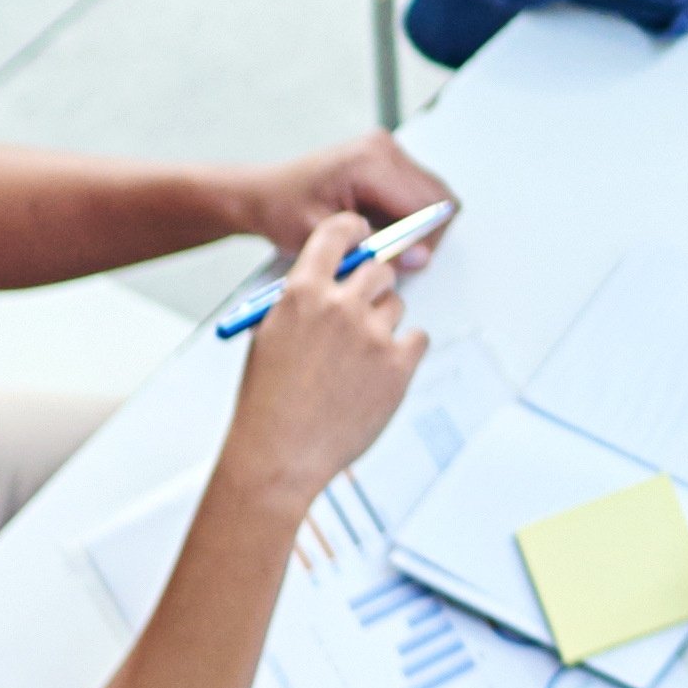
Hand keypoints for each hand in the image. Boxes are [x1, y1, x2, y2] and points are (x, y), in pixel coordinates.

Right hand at [222, 210, 429, 511]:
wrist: (279, 455)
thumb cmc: (269, 402)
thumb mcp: (271, 335)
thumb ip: (304, 302)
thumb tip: (335, 281)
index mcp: (302, 293)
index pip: (338, 234)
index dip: (355, 232)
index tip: (363, 236)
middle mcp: (340, 307)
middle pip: (379, 270)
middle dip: (373, 287)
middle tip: (362, 311)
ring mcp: (372, 335)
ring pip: (397, 306)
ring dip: (384, 324)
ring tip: (357, 360)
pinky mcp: (398, 365)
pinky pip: (418, 338)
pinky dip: (404, 351)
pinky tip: (379, 372)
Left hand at [230, 130, 448, 251]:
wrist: (263, 193)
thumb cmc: (284, 211)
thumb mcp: (327, 237)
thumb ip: (378, 247)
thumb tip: (421, 257)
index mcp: (370, 163)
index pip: (427, 206)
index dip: (424, 241)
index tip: (407, 263)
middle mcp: (383, 148)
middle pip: (437, 198)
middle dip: (424, 234)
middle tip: (395, 256)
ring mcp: (386, 149)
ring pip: (432, 196)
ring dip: (417, 224)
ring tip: (381, 239)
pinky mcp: (386, 156)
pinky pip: (418, 191)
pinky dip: (408, 215)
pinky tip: (378, 226)